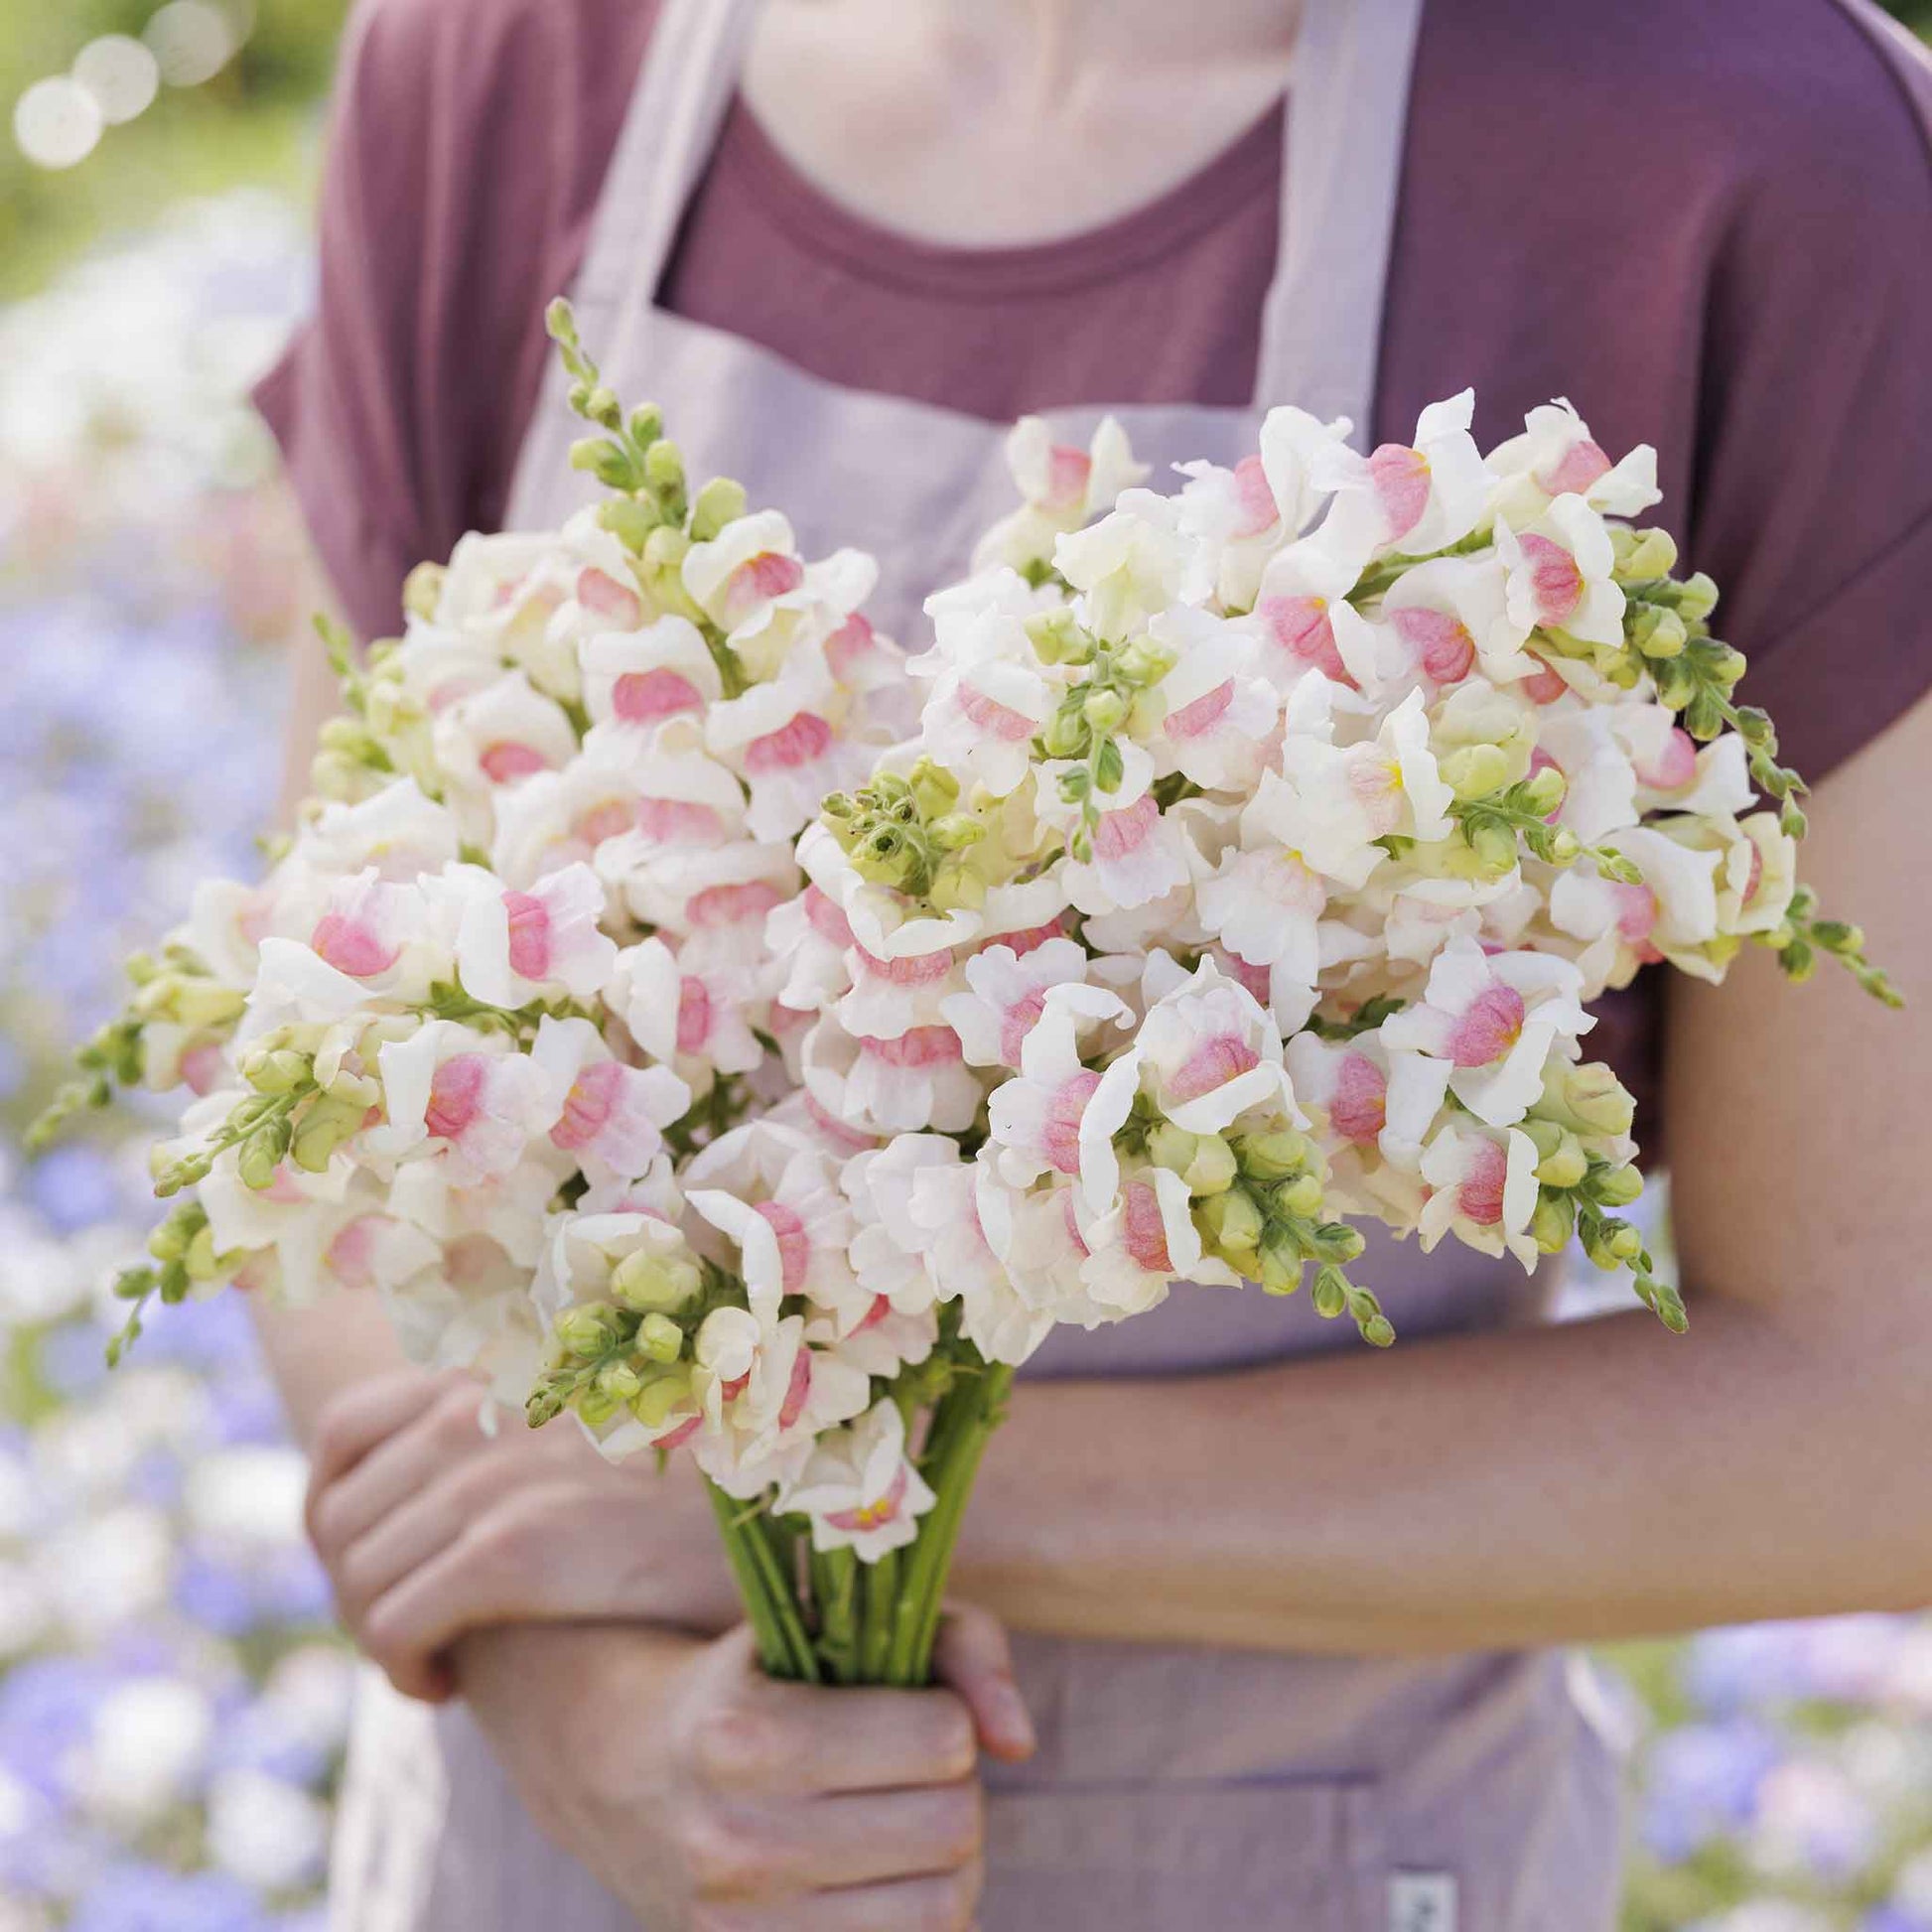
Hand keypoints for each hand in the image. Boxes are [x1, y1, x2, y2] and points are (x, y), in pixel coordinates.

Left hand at [305, 1366, 736, 1698]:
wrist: (781, 1515)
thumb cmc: (700, 1478)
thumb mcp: (600, 1414)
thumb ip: (521, 1420)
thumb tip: (435, 1473)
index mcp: (498, 1364)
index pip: (348, 1427)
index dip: (342, 1513)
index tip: (394, 1564)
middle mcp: (484, 1404)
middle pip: (339, 1517)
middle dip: (360, 1589)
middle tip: (416, 1631)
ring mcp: (496, 1473)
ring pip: (361, 1577)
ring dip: (382, 1634)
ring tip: (436, 1658)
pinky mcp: (515, 1550)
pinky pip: (395, 1622)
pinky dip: (404, 1665)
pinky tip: (447, 1684)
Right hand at [458, 1610, 1035, 1929]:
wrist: (619, 1769)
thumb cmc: (755, 1678)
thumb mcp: (832, 1624)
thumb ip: (953, 1645)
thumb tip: (1020, 1741)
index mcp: (747, 1737)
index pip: (940, 1737)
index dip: (945, 1716)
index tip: (908, 1707)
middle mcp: (736, 1841)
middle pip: (953, 1828)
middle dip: (954, 1787)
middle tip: (911, 1768)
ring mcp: (741, 1926)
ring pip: (944, 1908)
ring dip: (947, 1860)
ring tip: (902, 1822)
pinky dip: (918, 1913)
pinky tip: (881, 1877)